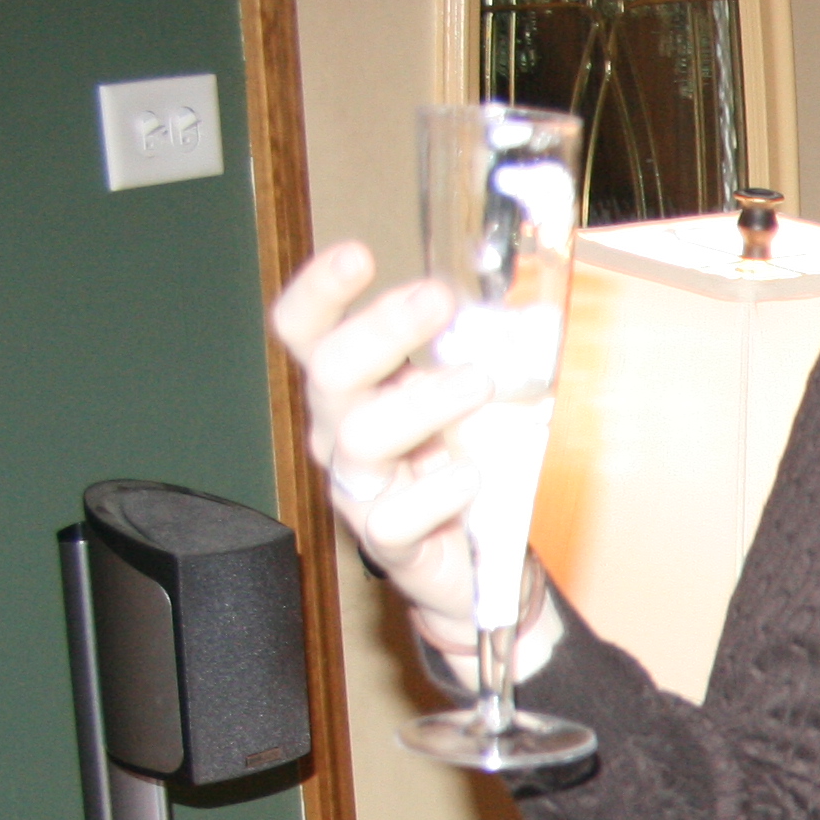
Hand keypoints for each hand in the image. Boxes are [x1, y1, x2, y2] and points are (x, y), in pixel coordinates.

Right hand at [267, 239, 492, 654]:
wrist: (476, 565)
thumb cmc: (459, 468)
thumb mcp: (459, 404)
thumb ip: (467, 357)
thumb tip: (514, 307)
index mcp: (352, 388)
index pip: (305, 331)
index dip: (318, 291)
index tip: (358, 255)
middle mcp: (339, 433)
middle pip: (330, 371)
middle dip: (381, 329)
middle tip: (437, 299)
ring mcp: (358, 488)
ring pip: (361, 437)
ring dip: (420, 402)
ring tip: (477, 384)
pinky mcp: (387, 542)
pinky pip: (392, 517)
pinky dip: (434, 492)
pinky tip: (468, 478)